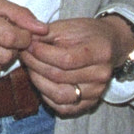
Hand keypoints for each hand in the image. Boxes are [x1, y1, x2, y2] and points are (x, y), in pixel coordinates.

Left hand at [19, 16, 133, 116]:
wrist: (109, 45)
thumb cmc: (87, 34)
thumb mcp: (68, 26)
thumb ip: (46, 34)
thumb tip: (24, 41)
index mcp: (100, 52)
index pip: (66, 59)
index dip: (41, 53)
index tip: (28, 45)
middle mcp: (101, 75)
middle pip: (60, 77)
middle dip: (35, 65)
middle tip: (24, 55)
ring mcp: (97, 92)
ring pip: (60, 95)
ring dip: (38, 82)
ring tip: (31, 68)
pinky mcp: (90, 103)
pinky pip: (63, 107)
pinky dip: (47, 96)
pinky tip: (42, 81)